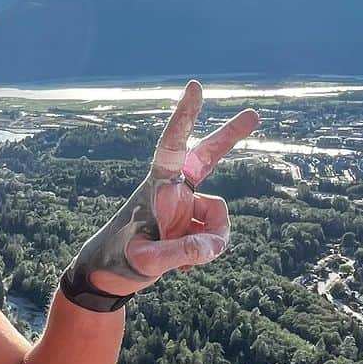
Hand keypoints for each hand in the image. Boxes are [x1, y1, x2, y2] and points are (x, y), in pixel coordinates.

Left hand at [60, 81, 259, 310]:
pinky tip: (183, 265)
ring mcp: (184, 208)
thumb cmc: (117, 259)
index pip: (171, 146)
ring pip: (219, 219)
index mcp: (157, 186)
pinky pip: (215, 236)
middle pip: (205, 157)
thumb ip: (179, 254)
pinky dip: (204, 252)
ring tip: (185, 262)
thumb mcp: (146, 261)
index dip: (184, 117)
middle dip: (228, 136)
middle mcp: (173, 191)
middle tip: (254, 114)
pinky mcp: (191, 225)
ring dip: (210, 241)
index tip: (195, 87)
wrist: (109, 276)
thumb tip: (213, 247)